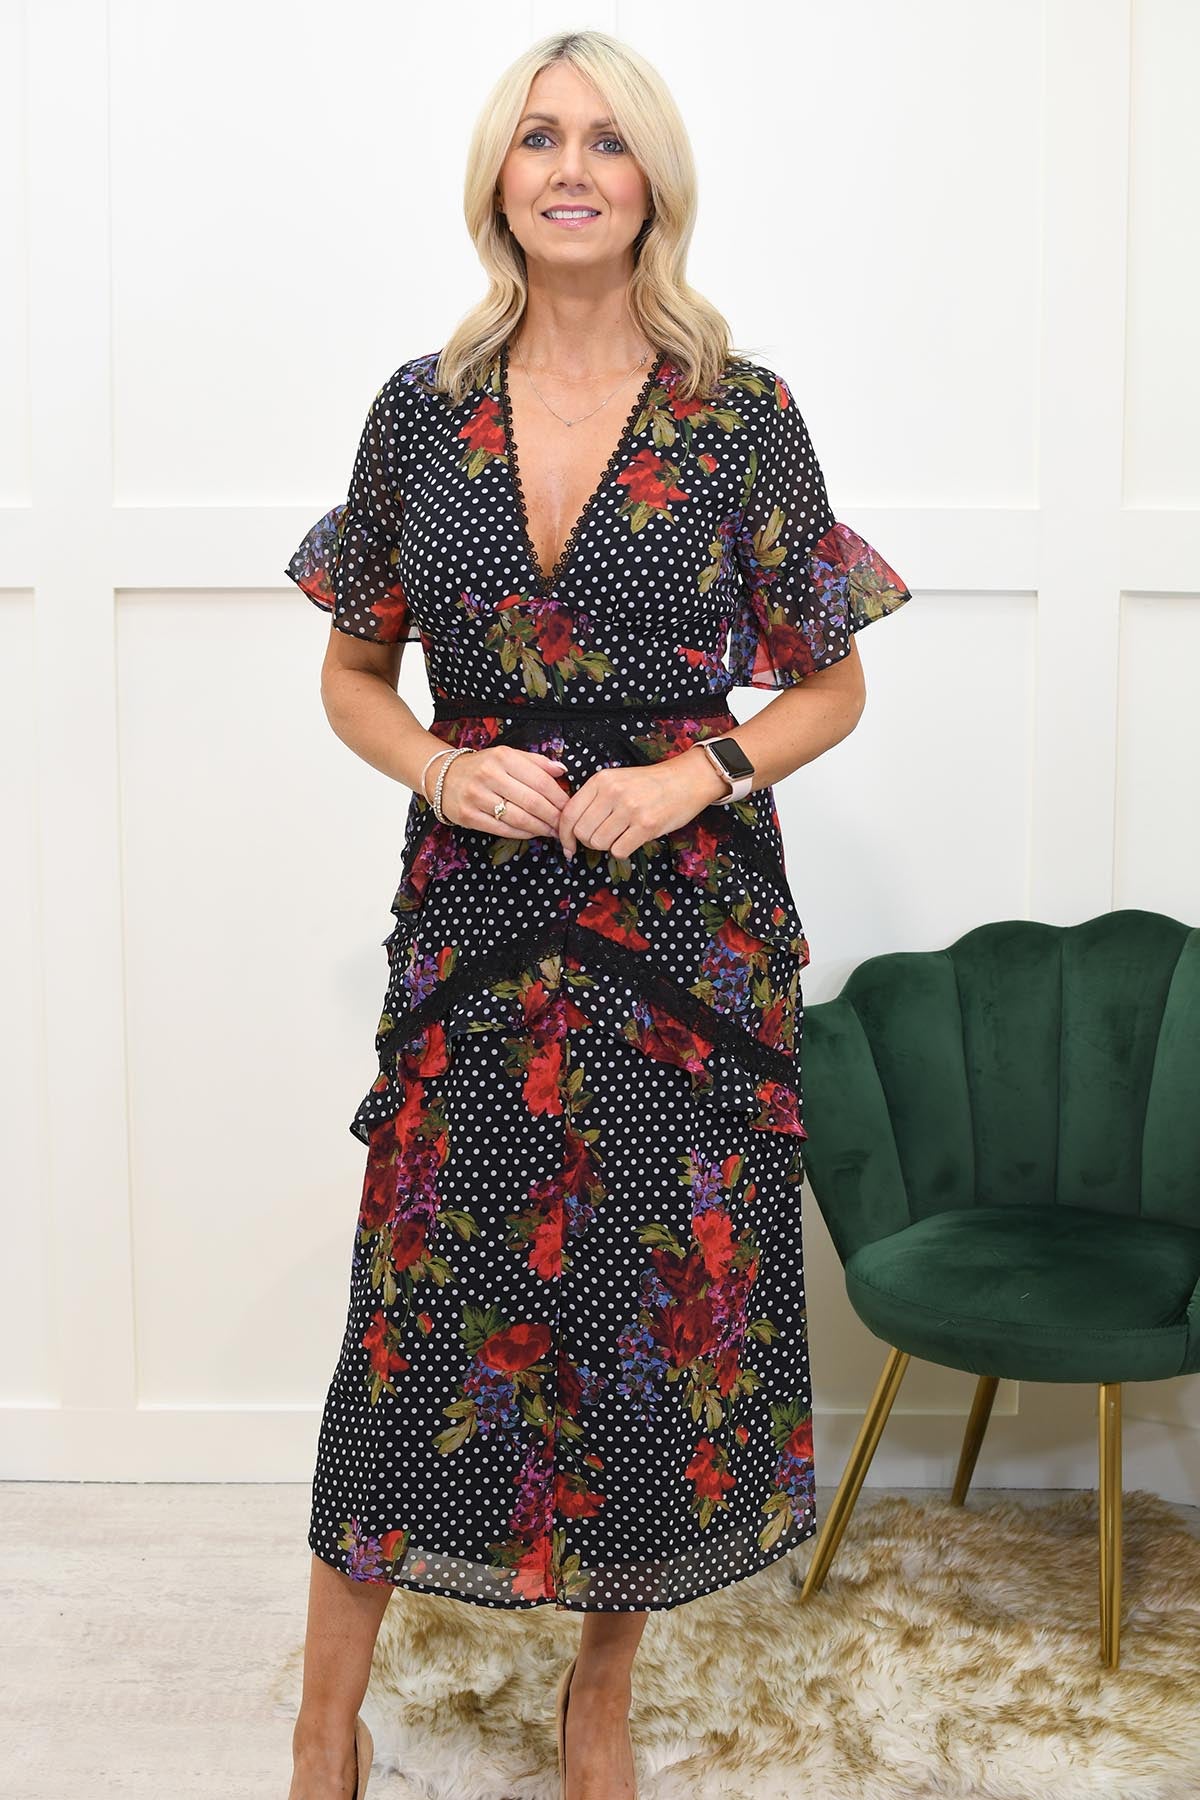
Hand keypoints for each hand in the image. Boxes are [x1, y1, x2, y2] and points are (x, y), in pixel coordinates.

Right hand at [436, 744, 570, 839]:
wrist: (442, 776)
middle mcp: (488, 775)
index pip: (540, 780)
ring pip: (519, 818)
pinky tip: (533, 832)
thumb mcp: (507, 755)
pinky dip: (523, 833)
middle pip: (532, 802)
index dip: (559, 797)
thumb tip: (562, 771)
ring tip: (553, 831)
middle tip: (565, 824)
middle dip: (554, 816)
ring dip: (541, 828)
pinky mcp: (469, 816)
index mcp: (502, 757)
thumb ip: (535, 762)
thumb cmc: (481, 766)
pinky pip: (503, 829)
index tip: (570, 806)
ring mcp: (477, 797)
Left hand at [557, 745, 729, 858]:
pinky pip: (619, 851)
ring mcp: (630, 809)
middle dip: (589, 842)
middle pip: (582, 832)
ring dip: (608, 845)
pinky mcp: (646, 825)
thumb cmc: (650, 784)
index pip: (569, 813)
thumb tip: (571, 829)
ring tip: (622, 835)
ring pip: (599, 843)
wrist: (687, 779)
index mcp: (601, 780)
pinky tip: (632, 839)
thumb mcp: (617, 781)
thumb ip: (594, 799)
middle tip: (604, 837)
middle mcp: (612, 792)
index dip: (564, 835)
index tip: (568, 846)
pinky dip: (622, 850)